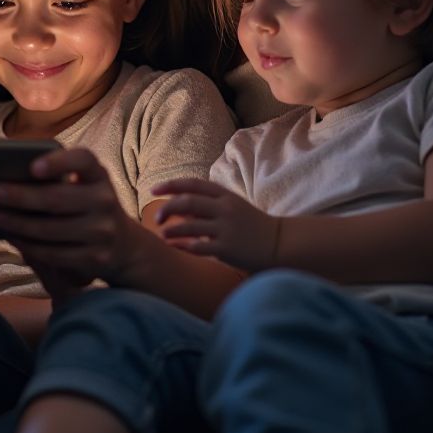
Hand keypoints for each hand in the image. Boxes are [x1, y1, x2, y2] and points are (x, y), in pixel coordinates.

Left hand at [0, 147, 141, 288]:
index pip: (83, 160)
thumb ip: (58, 178)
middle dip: (22, 196)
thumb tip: (12, 179)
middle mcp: (105, 200)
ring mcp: (102, 231)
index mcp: (99, 175)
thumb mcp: (84, 185)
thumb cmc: (88, 204)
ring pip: (51, 229)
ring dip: (20, 224)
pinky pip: (54, 254)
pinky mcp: (95, 258)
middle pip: (57, 198)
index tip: (32, 166)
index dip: (58, 162)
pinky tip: (14, 237)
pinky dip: (30, 246)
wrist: (123, 245)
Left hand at [152, 178, 279, 272]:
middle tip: (156, 217)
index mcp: (225, 195)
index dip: (171, 185)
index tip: (153, 189)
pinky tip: (174, 246)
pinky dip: (184, 246)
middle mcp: (225, 208)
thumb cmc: (251, 225)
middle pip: (188, 201)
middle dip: (167, 207)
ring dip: (172, 229)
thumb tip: (178, 204)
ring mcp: (226, 228)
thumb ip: (207, 204)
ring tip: (162, 234)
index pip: (193, 184)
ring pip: (190, 225)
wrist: (279, 244)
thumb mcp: (231, 206)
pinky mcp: (228, 248)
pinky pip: (200, 246)